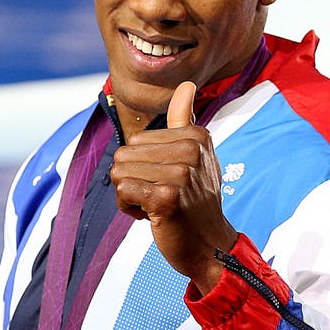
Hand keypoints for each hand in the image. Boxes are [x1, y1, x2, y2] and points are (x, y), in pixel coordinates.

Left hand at [111, 82, 236, 293]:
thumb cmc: (196, 201)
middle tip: (162, 196)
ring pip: (119, 174)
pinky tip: (152, 216)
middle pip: (124, 155)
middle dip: (133, 180)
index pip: (137, 140)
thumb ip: (185, 120)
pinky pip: (122, 192)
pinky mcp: (166, 198)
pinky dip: (129, 209)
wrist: (210, 245)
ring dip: (130, 195)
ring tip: (157, 205)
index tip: (170, 181)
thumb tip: (187, 84)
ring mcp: (180, 174)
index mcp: (197, 136)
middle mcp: (191, 150)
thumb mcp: (196, 156)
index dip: (144, 165)